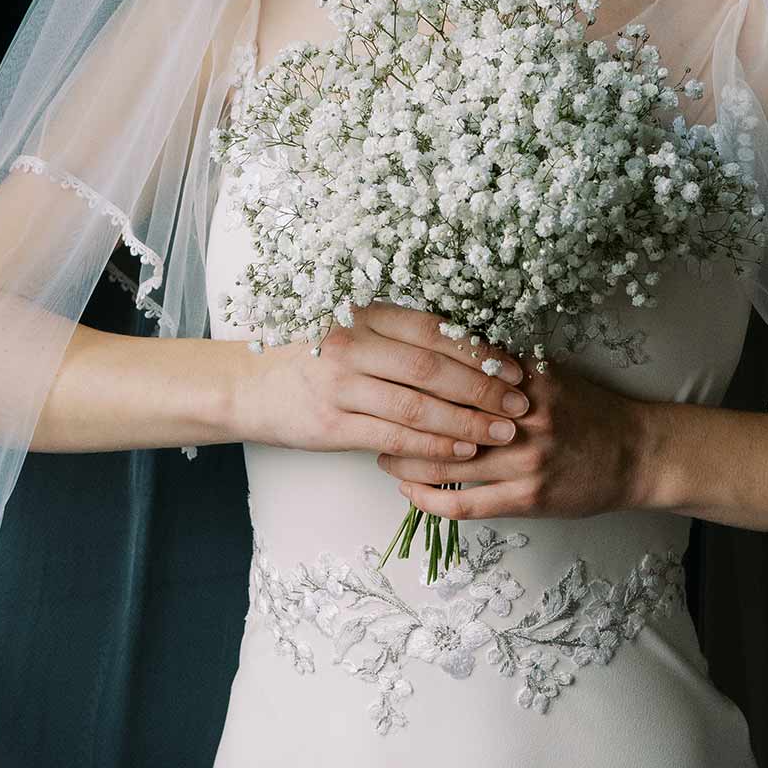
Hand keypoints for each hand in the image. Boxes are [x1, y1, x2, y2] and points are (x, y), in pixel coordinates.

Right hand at [238, 300, 530, 463]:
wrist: (247, 386)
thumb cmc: (311, 357)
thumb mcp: (352, 329)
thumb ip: (400, 335)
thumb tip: (471, 349)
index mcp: (364, 314)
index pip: (435, 331)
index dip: (480, 351)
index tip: (514, 368)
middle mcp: (352, 345)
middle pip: (433, 369)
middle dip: (484, 389)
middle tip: (520, 404)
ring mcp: (340, 385)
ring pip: (419, 407)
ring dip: (467, 423)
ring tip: (502, 433)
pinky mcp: (332, 425)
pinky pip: (394, 437)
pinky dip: (433, 447)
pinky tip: (462, 453)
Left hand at [377, 352, 651, 522]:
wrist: (635, 453)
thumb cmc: (586, 410)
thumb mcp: (549, 374)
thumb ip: (503, 364)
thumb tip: (445, 344)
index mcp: (524, 381)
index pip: (455, 375)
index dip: (414, 377)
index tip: (387, 376)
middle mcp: (524, 418)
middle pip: (442, 419)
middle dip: (400, 421)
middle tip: (374, 418)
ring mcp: (527, 461)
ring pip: (446, 463)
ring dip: (406, 462)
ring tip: (384, 457)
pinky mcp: (529, 499)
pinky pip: (465, 504)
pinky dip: (431, 501)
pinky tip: (411, 493)